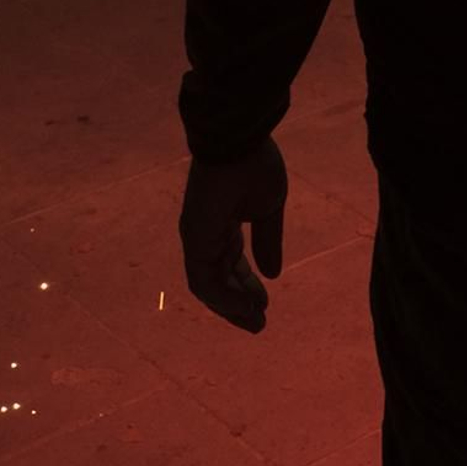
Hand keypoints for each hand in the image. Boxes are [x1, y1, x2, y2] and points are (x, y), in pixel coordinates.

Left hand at [179, 137, 286, 332]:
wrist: (239, 142)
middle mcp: (206, 235)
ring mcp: (197, 239)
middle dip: (238, 303)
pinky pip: (204, 281)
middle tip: (260, 323)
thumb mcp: (269, 208)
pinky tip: (245, 308)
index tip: (265, 303)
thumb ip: (268, 241)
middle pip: (219, 279)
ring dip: (231, 307)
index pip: (231, 264)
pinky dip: (223, 298)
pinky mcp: (194, 241)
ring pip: (210, 286)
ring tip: (255, 322)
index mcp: (223, 224)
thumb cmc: (254, 166)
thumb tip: (272, 274)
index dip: (247, 286)